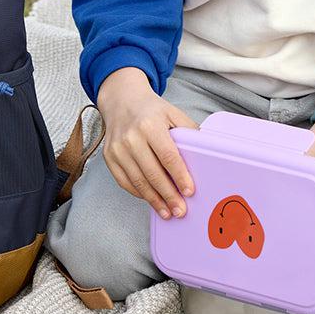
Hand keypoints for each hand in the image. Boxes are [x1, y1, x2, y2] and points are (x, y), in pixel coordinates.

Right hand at [96, 67, 199, 219]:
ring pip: (137, 181)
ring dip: (154, 200)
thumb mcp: (174, 113)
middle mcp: (131, 138)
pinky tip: (151, 200)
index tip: (189, 191)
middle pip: (152, 173)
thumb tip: (206, 152)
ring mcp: (117, 149)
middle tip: (180, 210)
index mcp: (150, 125)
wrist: (121, 101)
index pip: (168, 156)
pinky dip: (139, 193)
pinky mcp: (108, 157)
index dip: (179, 176)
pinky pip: (124, 181)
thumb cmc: (152, 110)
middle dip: (168, 195)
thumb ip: (188, 132)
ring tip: (167, 212)